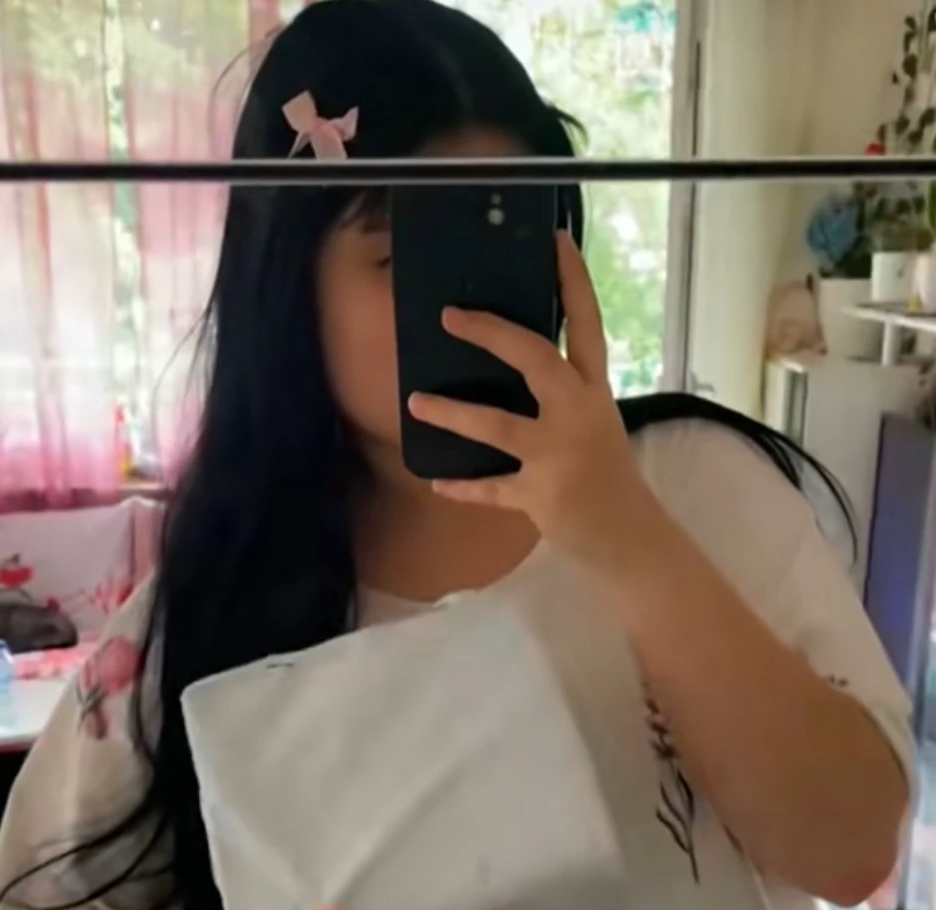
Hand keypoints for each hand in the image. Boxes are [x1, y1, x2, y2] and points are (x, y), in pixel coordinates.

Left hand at [408, 233, 649, 562]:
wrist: (628, 533)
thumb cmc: (606, 472)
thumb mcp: (594, 421)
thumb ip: (563, 393)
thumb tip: (514, 360)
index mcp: (594, 390)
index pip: (587, 324)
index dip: (573, 281)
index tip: (555, 241)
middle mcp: (577, 414)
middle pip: (536, 360)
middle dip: (492, 335)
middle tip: (450, 316)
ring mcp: (557, 455)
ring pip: (499, 425)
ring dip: (453, 413)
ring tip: (416, 402)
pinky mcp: (539, 494)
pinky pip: (492, 488)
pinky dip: (463, 487)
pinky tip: (436, 481)